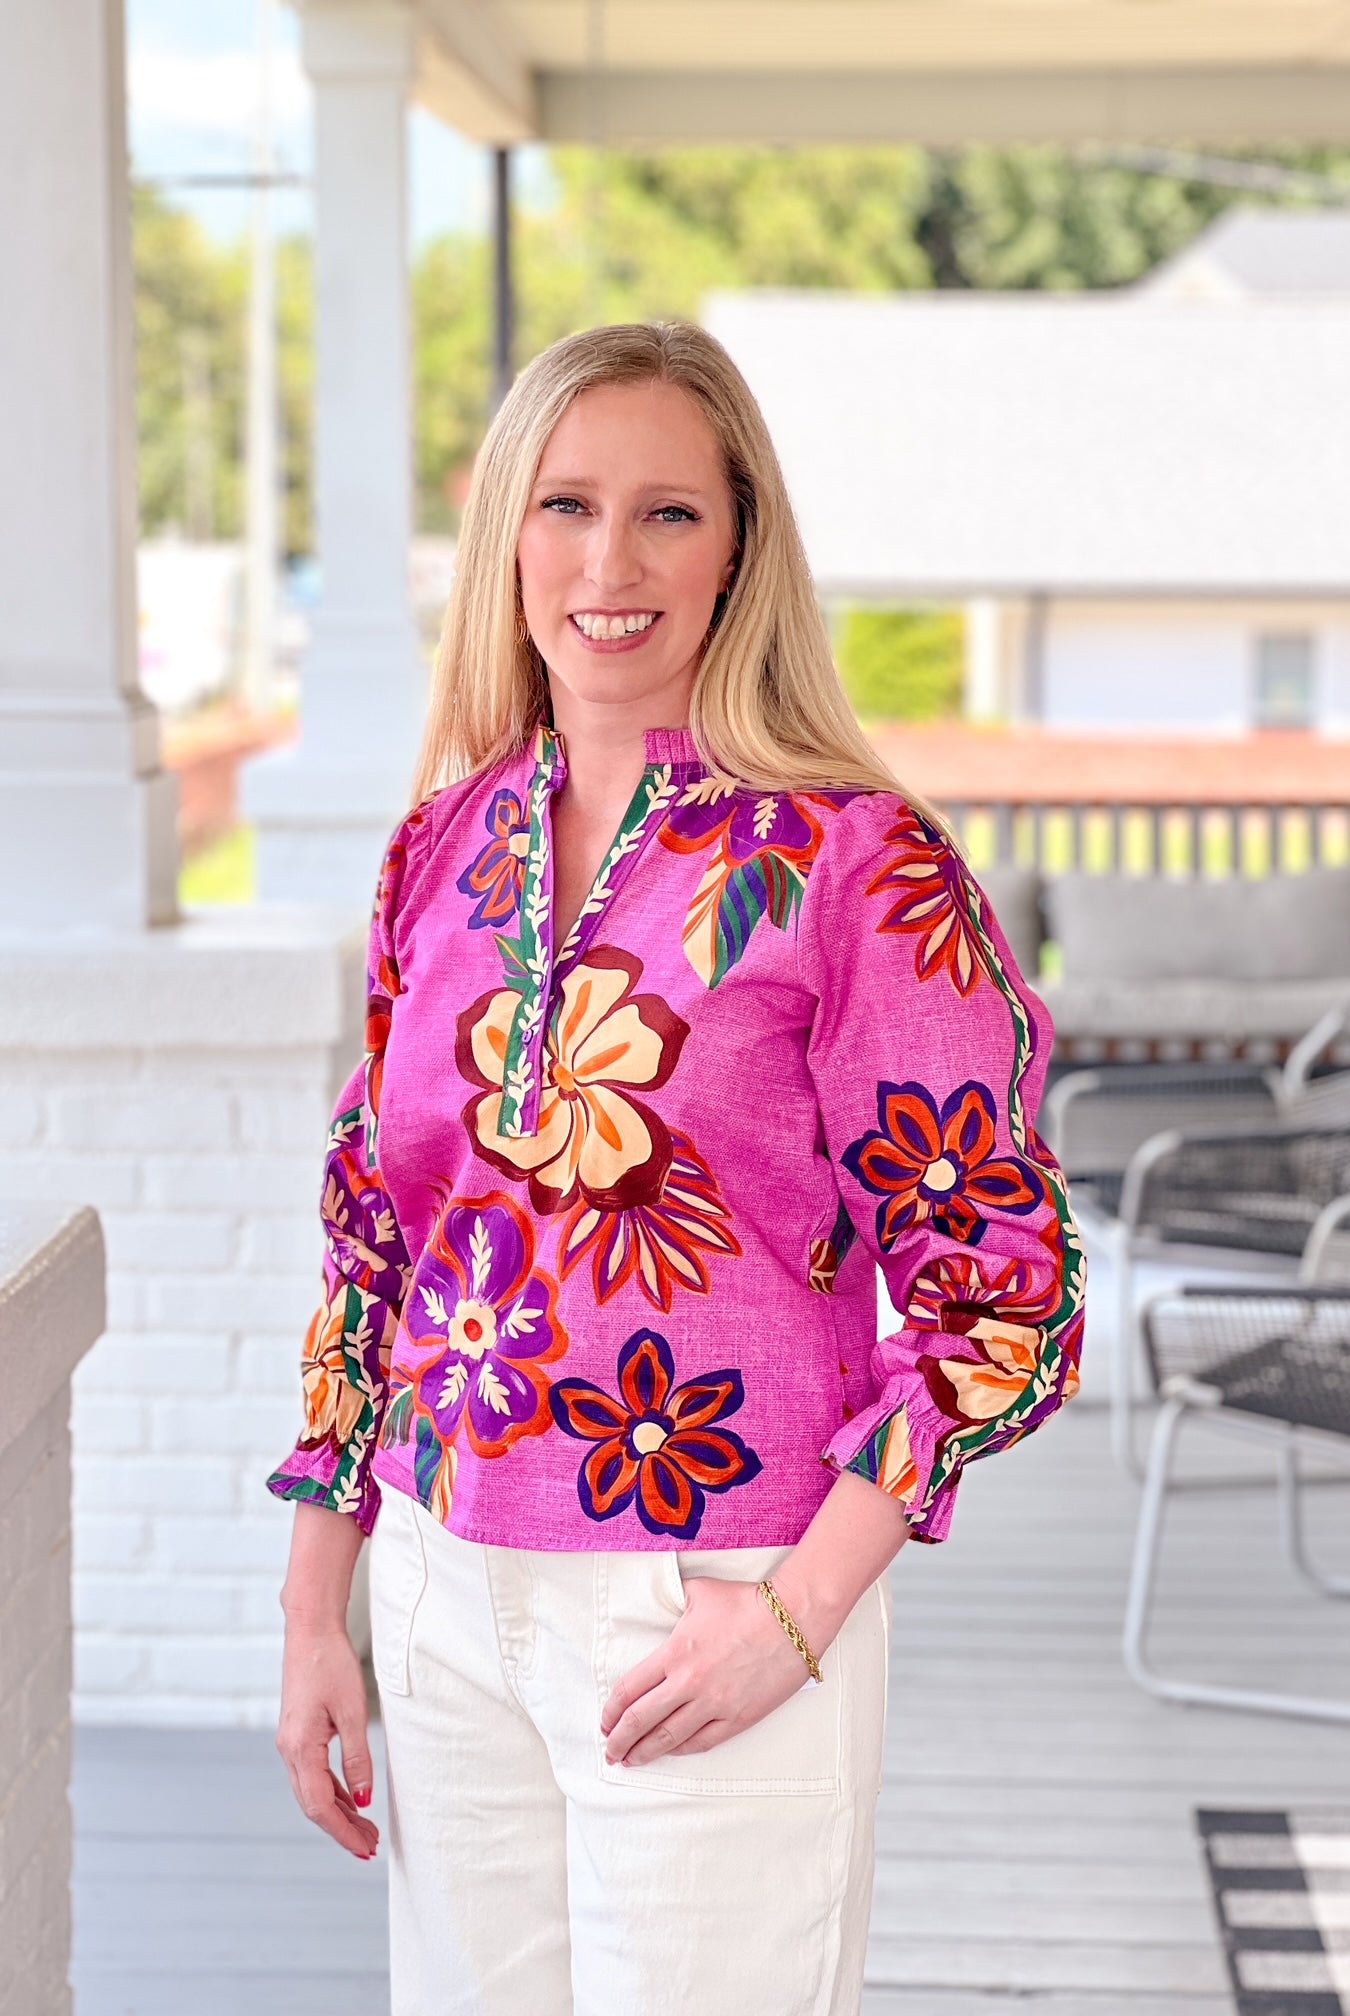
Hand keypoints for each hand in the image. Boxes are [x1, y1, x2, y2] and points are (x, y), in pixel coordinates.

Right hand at [276, 1622, 379, 1859]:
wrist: (311, 1632)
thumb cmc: (331, 1664)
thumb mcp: (352, 1712)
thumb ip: (358, 1758)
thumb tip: (364, 1799)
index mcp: (300, 1748)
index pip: (320, 1806)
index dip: (343, 1832)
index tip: (365, 1848)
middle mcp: (290, 1751)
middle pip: (314, 1805)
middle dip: (342, 1829)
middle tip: (371, 1847)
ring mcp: (291, 1744)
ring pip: (313, 1792)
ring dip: (339, 1813)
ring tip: (367, 1830)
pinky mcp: (298, 1735)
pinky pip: (314, 1774)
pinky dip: (333, 1791)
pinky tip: (352, 1800)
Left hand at [601, 1577, 810, 1768]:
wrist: (793, 1620)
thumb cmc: (747, 1602)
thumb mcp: (700, 1592)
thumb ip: (674, 1600)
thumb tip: (661, 1597)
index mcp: (674, 1653)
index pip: (630, 1690)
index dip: (612, 1711)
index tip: (604, 1721)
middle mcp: (689, 1683)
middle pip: (642, 1720)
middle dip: (620, 1740)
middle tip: (610, 1751)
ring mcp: (714, 1704)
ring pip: (669, 1738)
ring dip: (645, 1752)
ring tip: (631, 1761)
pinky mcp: (738, 1718)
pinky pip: (703, 1741)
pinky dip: (682, 1750)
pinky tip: (671, 1753)